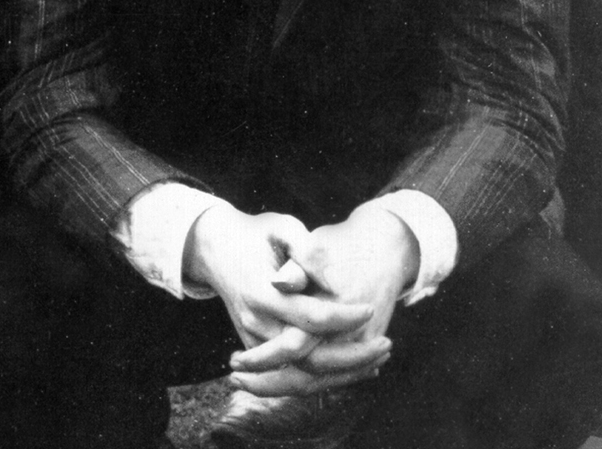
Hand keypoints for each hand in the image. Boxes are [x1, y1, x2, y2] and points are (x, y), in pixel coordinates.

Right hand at [185, 204, 388, 394]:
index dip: (345, 316)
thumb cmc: (255, 234)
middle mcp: (256, 322)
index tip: (370, 307)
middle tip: (386, 343)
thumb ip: (306, 249)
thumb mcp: (279, 227)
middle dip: (352, 357)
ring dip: (344, 373)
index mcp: (260, 292)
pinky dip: (328, 374)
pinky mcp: (257, 348)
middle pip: (309, 358)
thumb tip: (331, 282)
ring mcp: (254, 340)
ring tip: (379, 358)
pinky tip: (358, 364)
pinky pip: (295, 373)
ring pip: (303, 374)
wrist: (215, 247)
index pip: (311, 317)